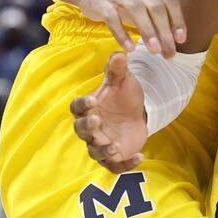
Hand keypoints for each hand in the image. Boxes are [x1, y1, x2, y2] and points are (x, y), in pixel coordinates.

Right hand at [71, 52, 146, 173]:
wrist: (136, 114)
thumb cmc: (122, 97)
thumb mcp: (122, 81)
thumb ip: (118, 69)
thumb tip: (121, 53)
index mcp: (88, 108)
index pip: (77, 107)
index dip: (82, 105)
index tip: (92, 100)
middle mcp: (91, 128)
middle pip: (81, 131)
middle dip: (88, 128)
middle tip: (97, 121)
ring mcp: (101, 143)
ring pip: (95, 151)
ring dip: (103, 150)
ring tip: (114, 146)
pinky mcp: (115, 157)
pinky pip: (115, 165)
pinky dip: (126, 164)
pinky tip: (139, 156)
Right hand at [76, 0, 184, 57]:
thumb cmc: (127, 0)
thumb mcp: (146, 2)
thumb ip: (161, 17)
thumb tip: (176, 40)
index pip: (170, 1)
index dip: (177, 20)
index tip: (180, 40)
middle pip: (156, 7)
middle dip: (164, 32)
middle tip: (169, 52)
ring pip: (137, 10)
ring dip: (148, 32)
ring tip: (155, 51)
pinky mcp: (102, 2)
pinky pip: (112, 18)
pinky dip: (122, 34)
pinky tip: (130, 48)